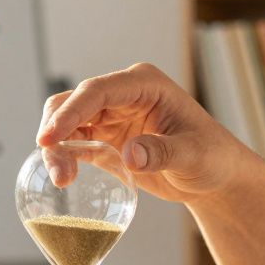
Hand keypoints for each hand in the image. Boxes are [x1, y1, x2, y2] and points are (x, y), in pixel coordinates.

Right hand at [37, 62, 252, 202]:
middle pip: (73, 102)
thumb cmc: (213, 157)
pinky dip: (64, 157)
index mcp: (144, 84)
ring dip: (56, 148)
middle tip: (54, 166)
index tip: (49, 137)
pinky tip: (64, 178)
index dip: (69, 112)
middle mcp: (122, 94)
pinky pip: (74, 142)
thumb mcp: (194, 156)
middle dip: (56, 130)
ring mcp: (111, 115)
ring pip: (68, 123)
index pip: (97, 91)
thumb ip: (163, 153)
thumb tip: (130, 154)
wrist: (215, 176)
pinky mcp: (105, 138)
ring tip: (61, 180)